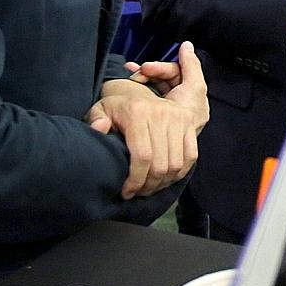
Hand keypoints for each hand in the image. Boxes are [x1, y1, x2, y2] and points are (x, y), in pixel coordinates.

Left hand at [87, 42, 208, 198]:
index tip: (127, 192)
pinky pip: (190, 155)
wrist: (136, 92)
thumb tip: (100, 128)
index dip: (136, 181)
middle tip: (138, 192)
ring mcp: (179, 116)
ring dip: (164, 182)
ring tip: (150, 187)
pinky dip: (179, 173)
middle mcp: (161, 112)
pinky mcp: (190, 121)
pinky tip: (166, 179)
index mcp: (137, 111)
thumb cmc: (115, 108)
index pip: (142, 156)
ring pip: (176, 163)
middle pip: (161, 164)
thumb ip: (95, 119)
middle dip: (149, 186)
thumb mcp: (99, 110)